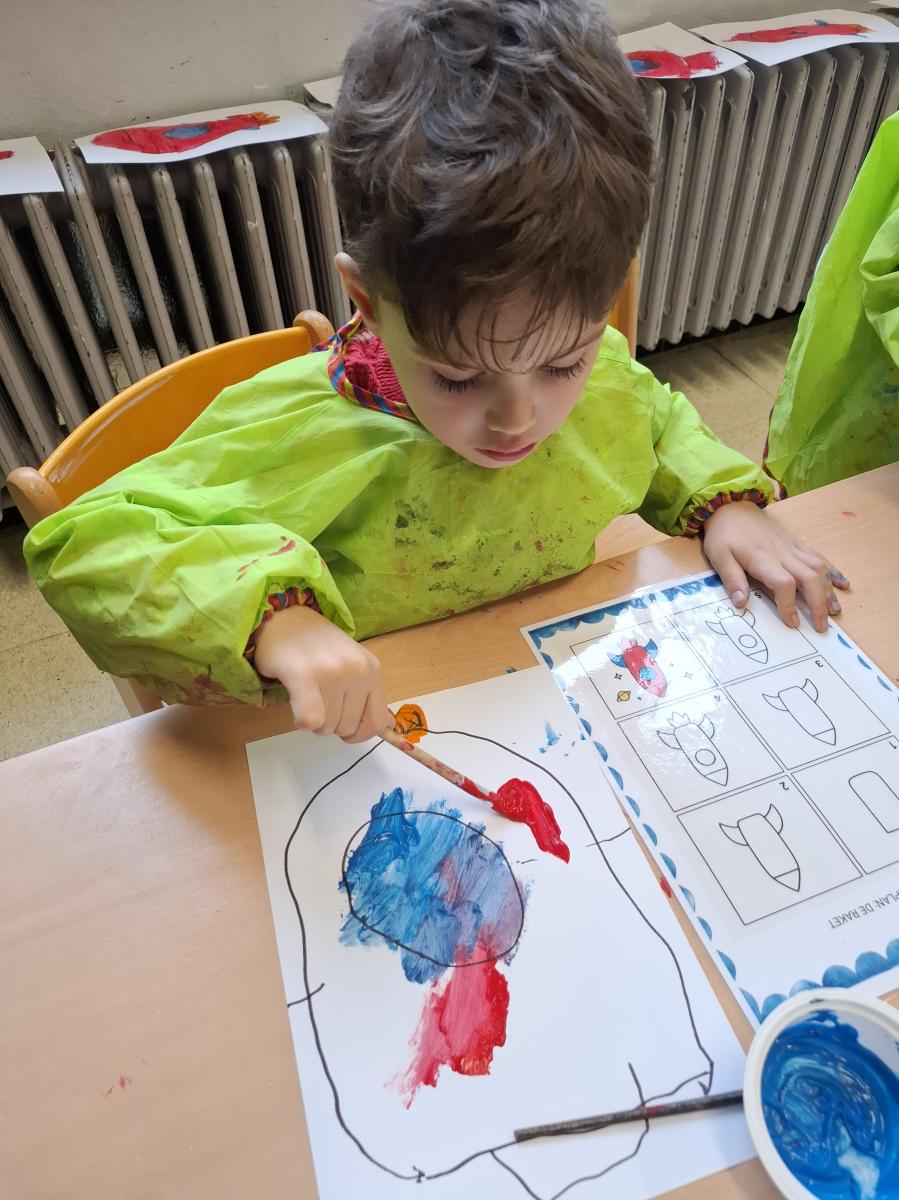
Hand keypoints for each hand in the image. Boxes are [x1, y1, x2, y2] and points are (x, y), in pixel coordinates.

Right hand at [253, 604, 389, 741]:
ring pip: (326, 727)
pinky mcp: (303, 674)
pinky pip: (310, 719)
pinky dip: (301, 721)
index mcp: (372, 669)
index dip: (358, 732)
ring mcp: (332, 671)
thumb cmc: (316, 647)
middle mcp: (357, 669)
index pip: (377, 723)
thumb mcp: (352, 666)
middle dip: (329, 722)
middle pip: (347, 728)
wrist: (284, 618)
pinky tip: (296, 704)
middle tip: (317, 696)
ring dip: (312, 720)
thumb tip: (389, 731)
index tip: (342, 721)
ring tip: (305, 692)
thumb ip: (366, 697)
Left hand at [701, 502, 849, 633]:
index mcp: (762, 559)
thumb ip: (732, 580)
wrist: (732, 505)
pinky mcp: (796, 544)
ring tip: (835, 612)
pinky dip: (833, 572)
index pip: (783, 583)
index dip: (789, 604)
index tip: (792, 623)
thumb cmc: (724, 534)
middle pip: (809, 578)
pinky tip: (843, 584)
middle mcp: (783, 553)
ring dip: (829, 591)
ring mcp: (792, 547)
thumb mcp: (719, 556)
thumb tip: (741, 604)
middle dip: (818, 604)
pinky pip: (819, 557)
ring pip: (819, 569)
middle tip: (821, 627)